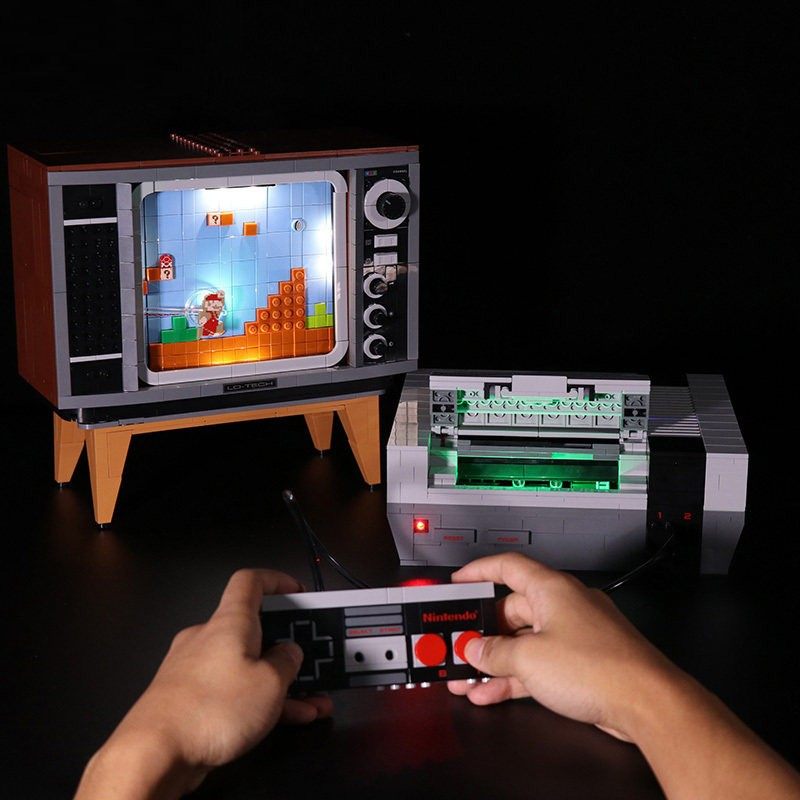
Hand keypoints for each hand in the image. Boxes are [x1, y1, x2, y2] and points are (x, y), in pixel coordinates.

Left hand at [76, 569, 331, 798]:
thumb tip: (289, 651)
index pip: (250, 582)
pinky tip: (286, 721)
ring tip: (311, 704)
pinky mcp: (188, 699)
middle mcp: (208, 638)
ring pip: (246, 666)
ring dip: (280, 683)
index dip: (276, 581)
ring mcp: (195, 669)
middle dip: (288, 649)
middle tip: (315, 662)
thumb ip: (286, 662)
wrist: (153, 754)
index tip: (298, 593)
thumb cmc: (214, 708)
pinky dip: (258, 701)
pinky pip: (232, 691)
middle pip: (254, 630)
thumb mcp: (269, 684)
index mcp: (229, 622)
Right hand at [447, 552, 676, 740]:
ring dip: (495, 661)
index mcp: (551, 588)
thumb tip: (477, 650)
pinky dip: (516, 676)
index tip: (459, 583)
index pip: (507, 567)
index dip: (479, 572)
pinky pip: (539, 664)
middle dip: (483, 632)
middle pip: (512, 610)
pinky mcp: (583, 663)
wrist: (647, 703)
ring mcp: (575, 635)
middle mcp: (564, 605)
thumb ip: (494, 653)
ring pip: (524, 642)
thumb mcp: (529, 659)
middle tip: (459, 646)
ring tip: (468, 678)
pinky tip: (493, 692)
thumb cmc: (600, 667)